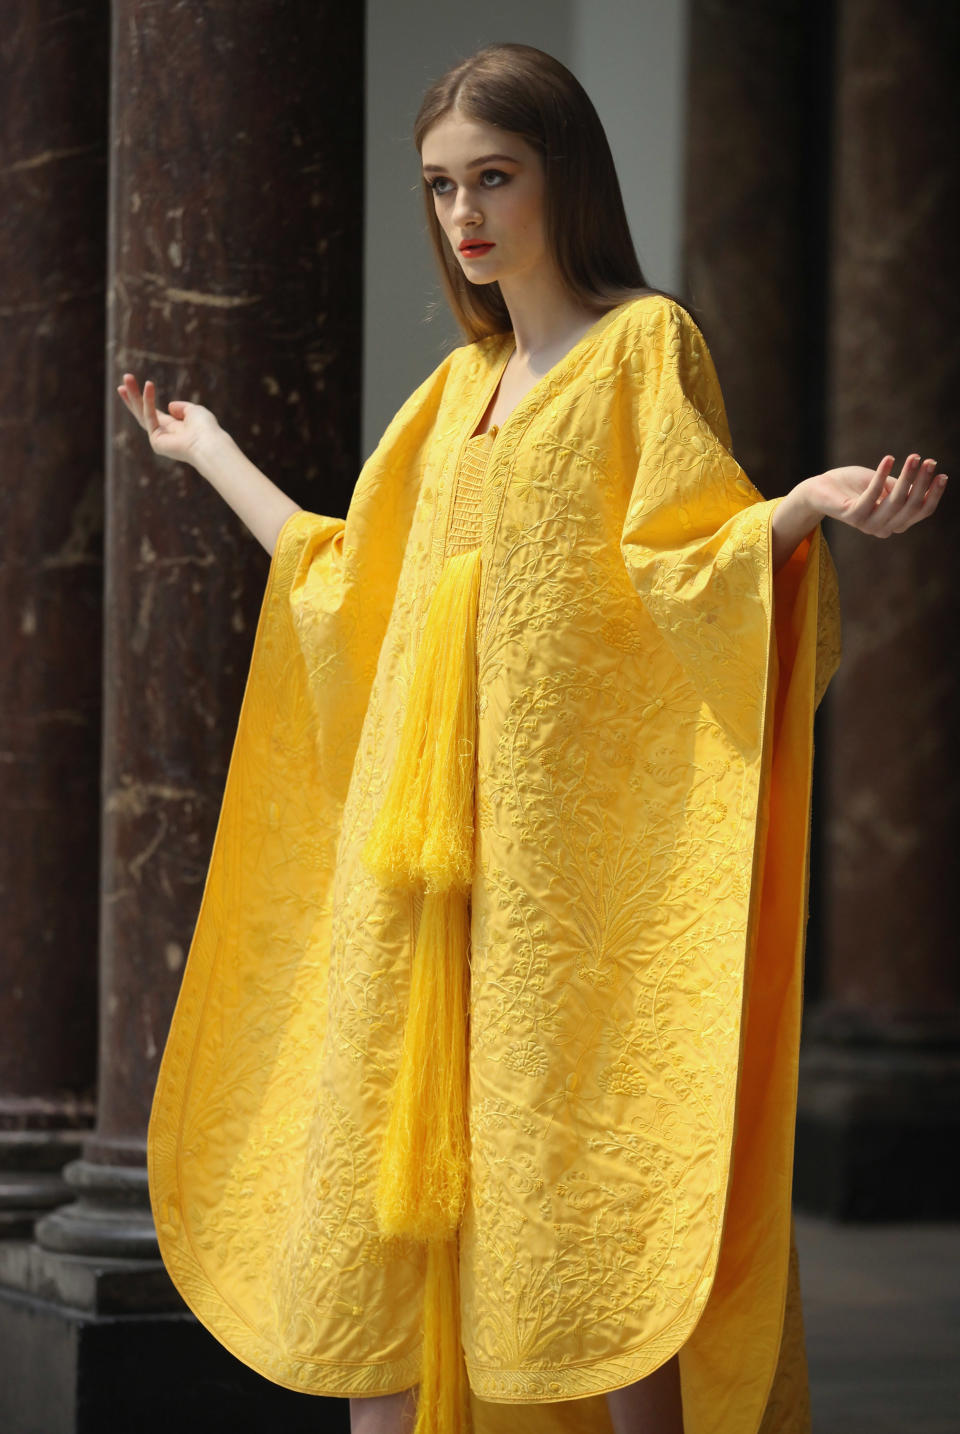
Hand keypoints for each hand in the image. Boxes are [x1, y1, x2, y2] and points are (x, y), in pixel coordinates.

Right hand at [116, 373, 223, 465]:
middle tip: (124, 379)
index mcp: (174, 428)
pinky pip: (150, 416)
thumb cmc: (206, 428)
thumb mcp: (195, 412)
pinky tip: (149, 385)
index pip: (154, 413)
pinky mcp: (156, 441)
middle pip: (143, 412)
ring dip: (133, 395)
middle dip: (133, 396)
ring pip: (141, 413)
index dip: (146, 399)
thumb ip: (182, 407)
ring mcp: (158, 439)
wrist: (209, 444)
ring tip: (126, 377)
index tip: (140, 385)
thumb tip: (170, 406)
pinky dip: (149, 400)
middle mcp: (164, 434)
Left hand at [811, 454, 947, 536]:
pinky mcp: (853, 515)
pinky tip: (889, 459)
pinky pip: (873, 494)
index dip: (933, 494)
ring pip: (895, 501)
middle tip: (929, 461)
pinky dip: (881, 475)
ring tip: (914, 457)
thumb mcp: (885, 485)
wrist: (820, 489)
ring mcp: (868, 524)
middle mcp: (884, 528)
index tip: (942, 474)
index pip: (921, 511)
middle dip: (923, 482)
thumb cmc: (855, 486)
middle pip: (911, 506)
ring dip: (907, 477)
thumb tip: (930, 477)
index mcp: (895, 522)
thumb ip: (903, 486)